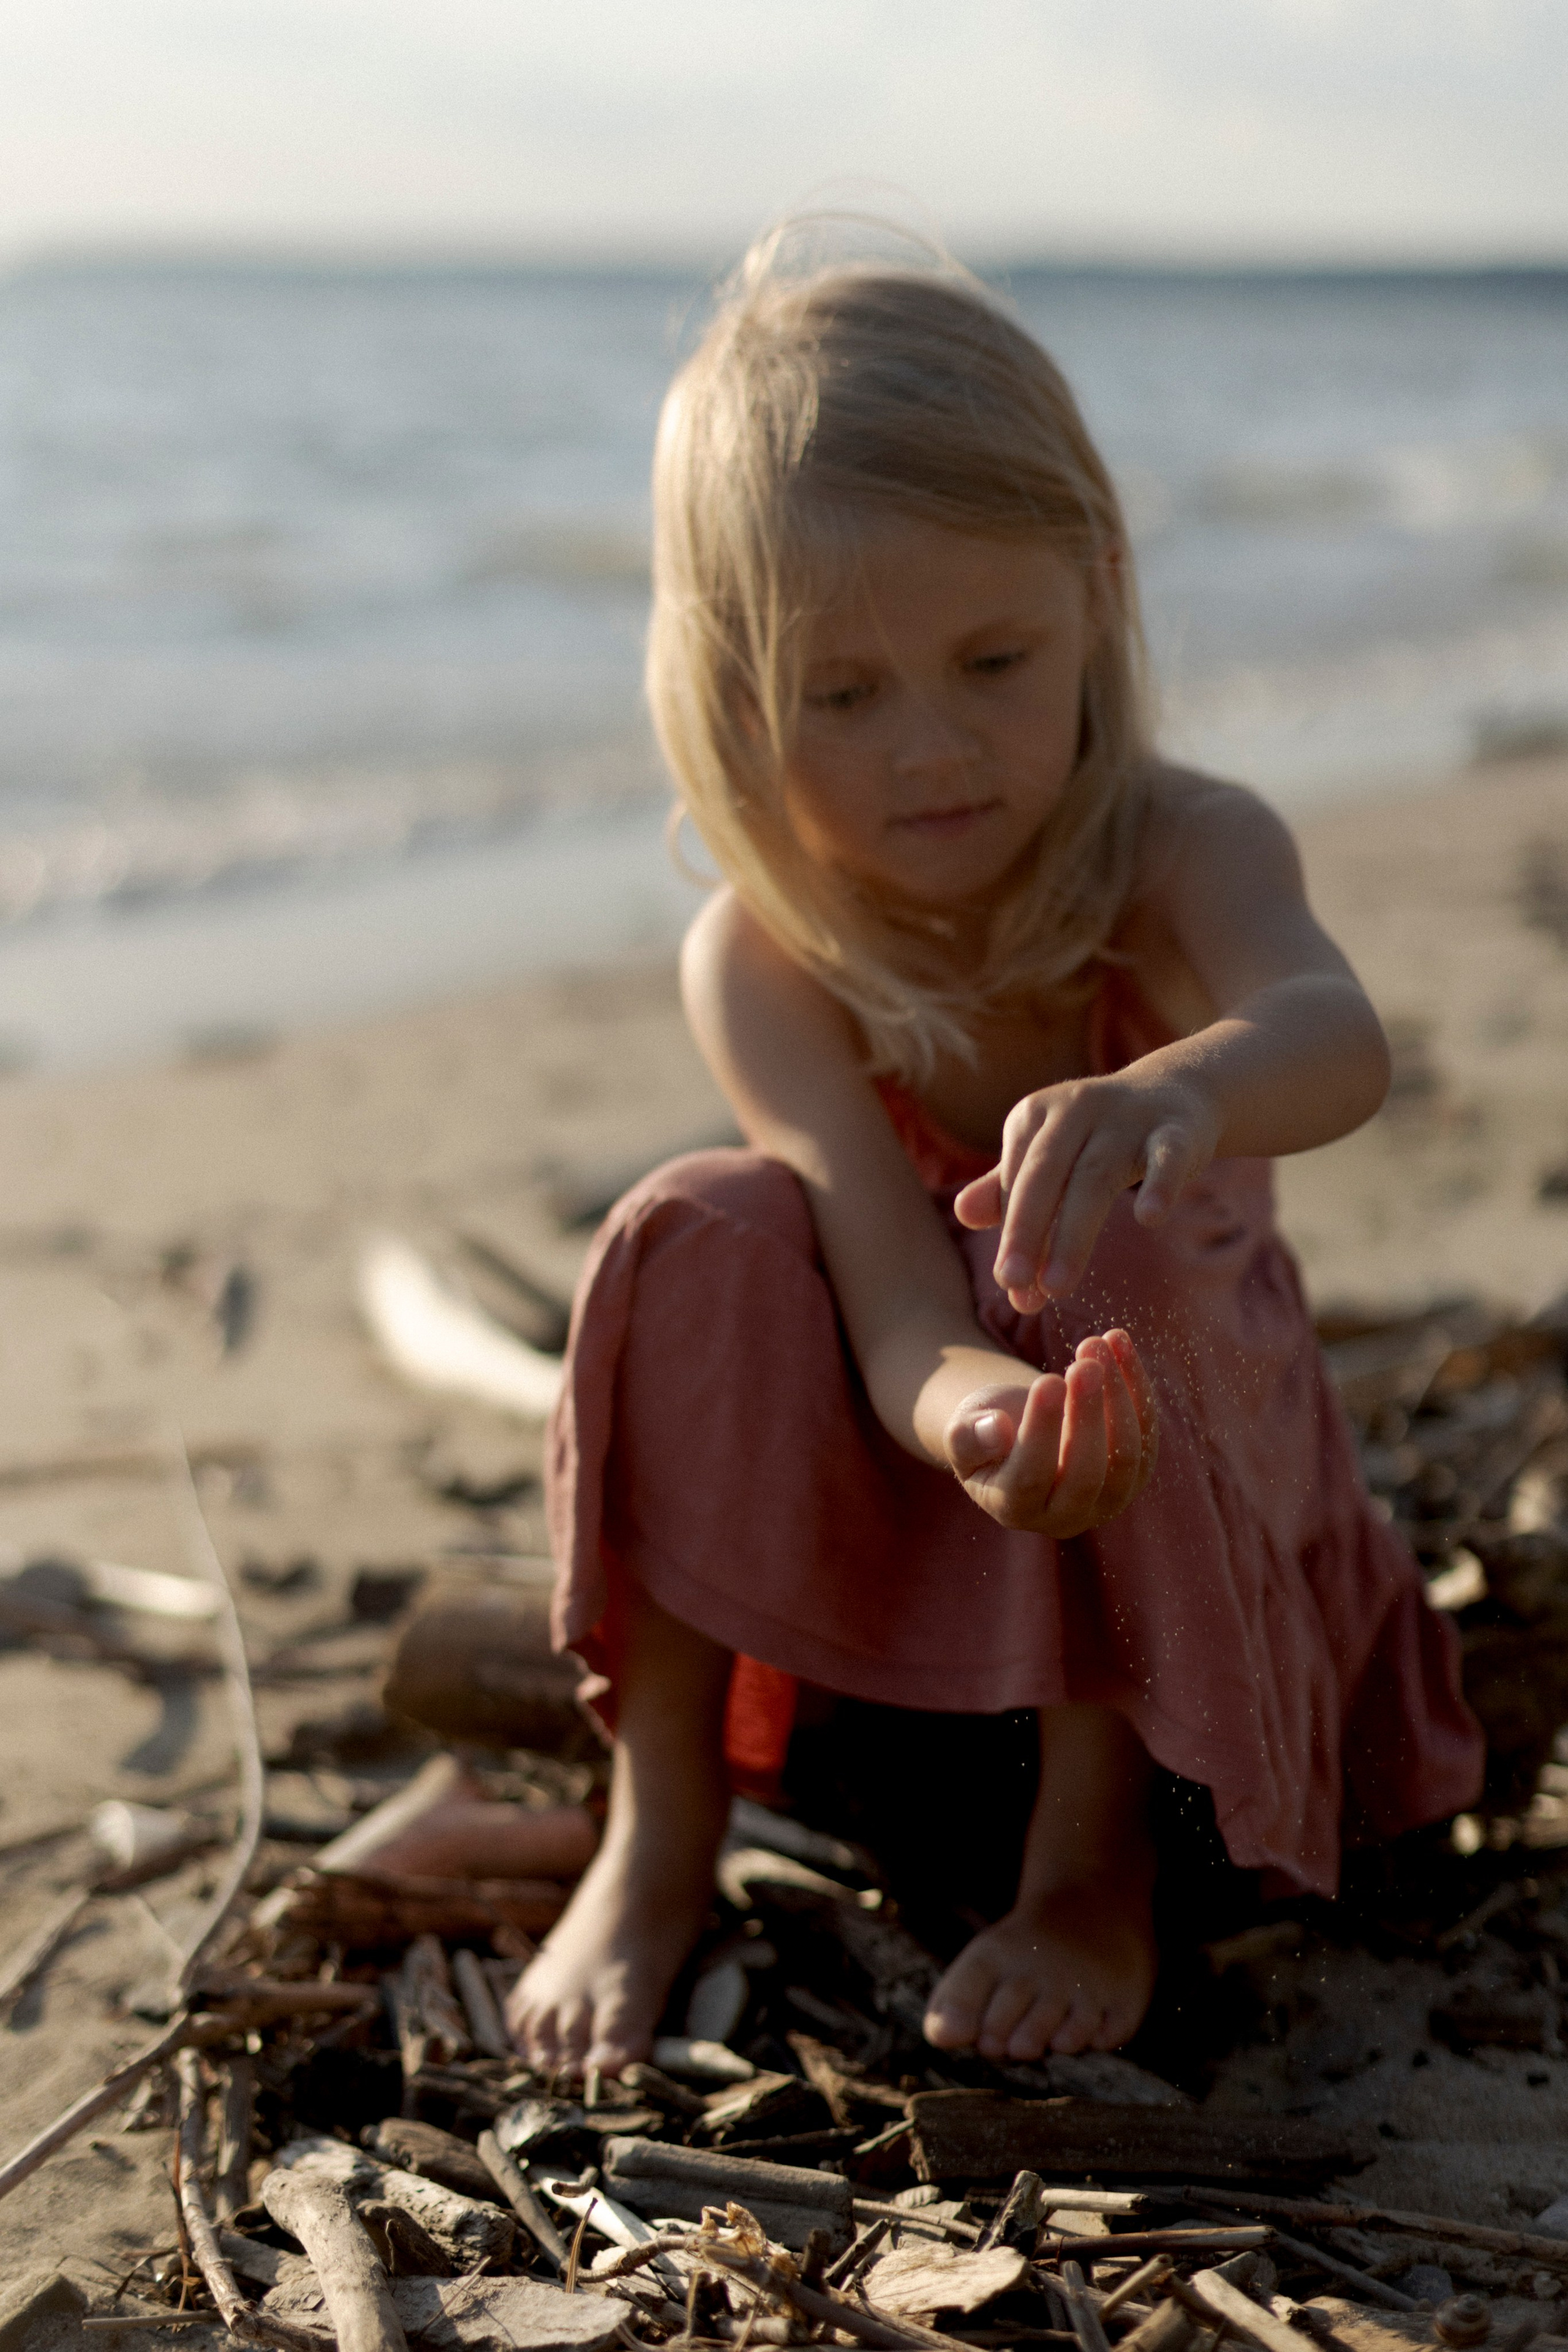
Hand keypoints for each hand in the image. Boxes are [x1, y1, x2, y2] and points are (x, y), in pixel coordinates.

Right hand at [944, 1330, 1157, 1535]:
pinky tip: (1119, 1342)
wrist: (1022, 1434)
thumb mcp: (962, 1430)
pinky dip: (1136, 1386)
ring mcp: (1107, 1499)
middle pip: (1087, 1474)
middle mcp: (1066, 1517)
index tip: (1045, 1380)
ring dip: (1118, 1395)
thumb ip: (968, 1437)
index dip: (1041, 1430)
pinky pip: (1146, 1431)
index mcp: (1015, 1508)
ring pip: (1127, 1456)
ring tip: (1101, 1342)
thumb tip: (995, 1429)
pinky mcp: (1136, 1472)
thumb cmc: (985, 1430)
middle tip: (1085, 1363)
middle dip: (1088, 1415)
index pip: (1031, 1477)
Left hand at [954, 1071, 1218, 1307]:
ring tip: (1056, 1286)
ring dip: (1072, 1234)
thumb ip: (1008, 1187)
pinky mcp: (1175, 1129)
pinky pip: (1166, 1156)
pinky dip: (1159, 1184)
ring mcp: (1126, 1118)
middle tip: (1016, 1289)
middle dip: (1025, 1233)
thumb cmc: (1098, 1136)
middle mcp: (1075, 1109)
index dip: (1013, 1236)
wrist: (1174, 1092)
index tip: (1012, 1287)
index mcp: (1035, 1115)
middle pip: (1045, 1177)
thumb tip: (962, 1214)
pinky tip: (1149, 1218)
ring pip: (1095, 1178)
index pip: (1017, 1182)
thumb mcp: (1049, 1155)